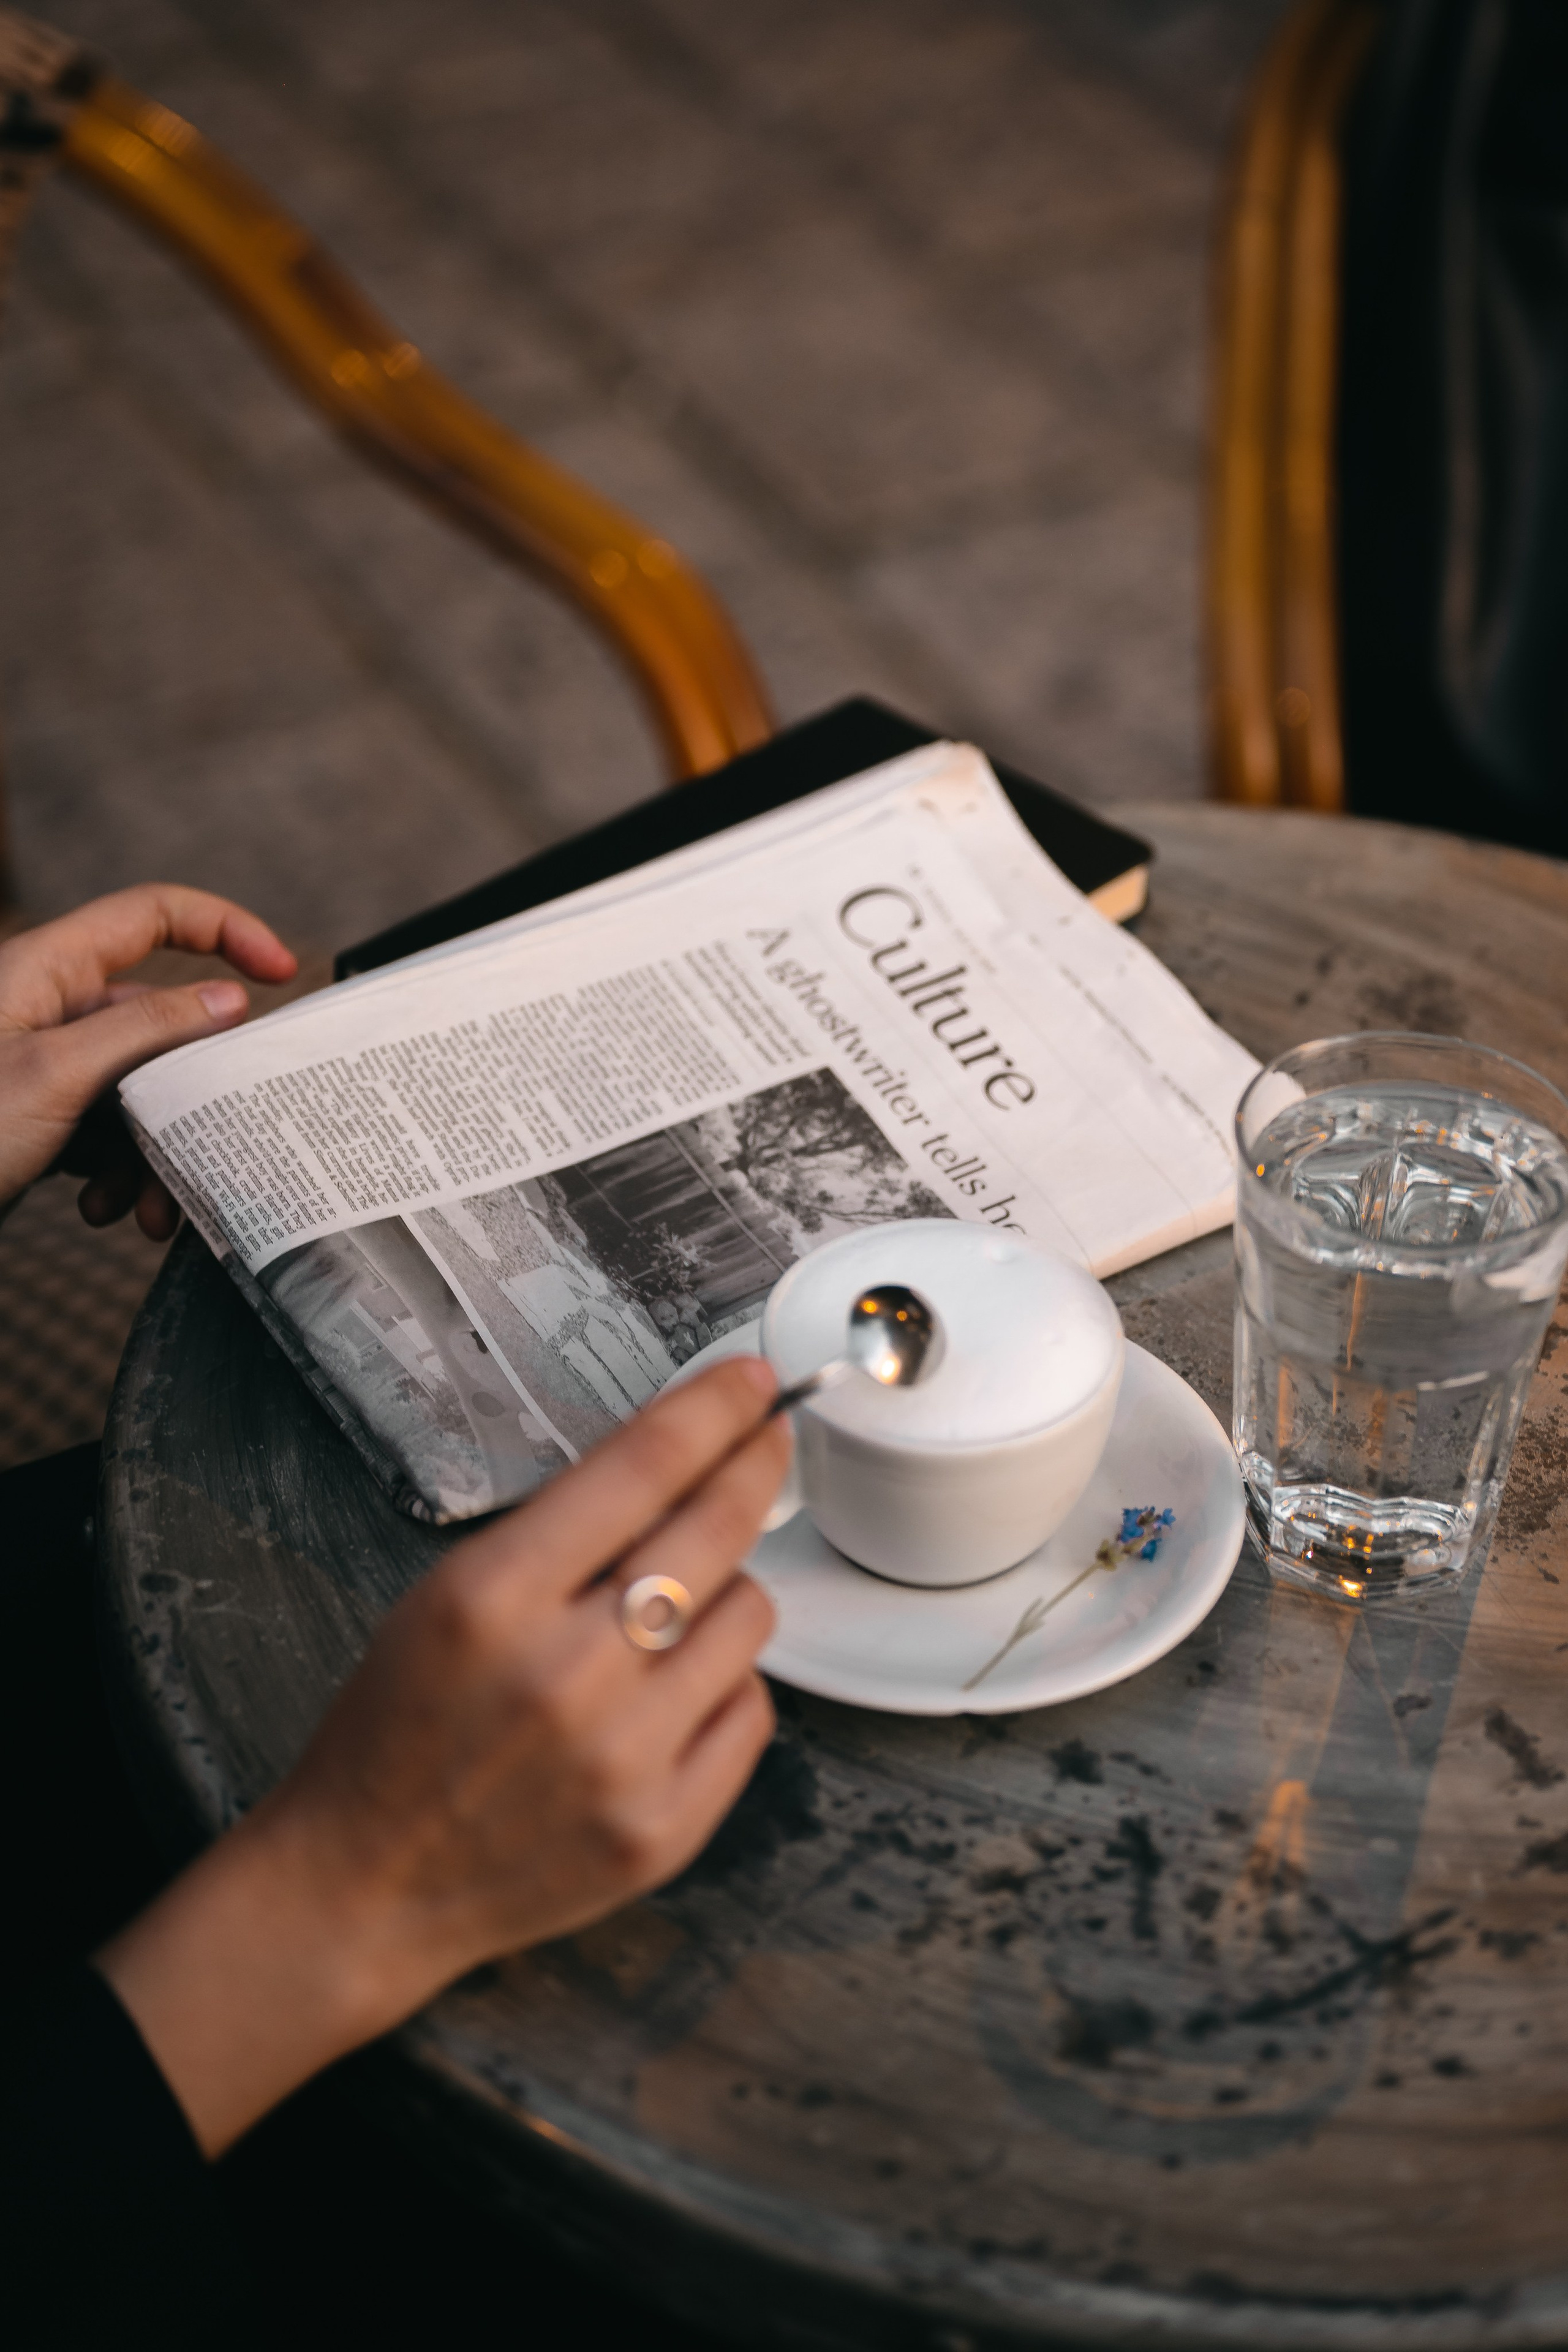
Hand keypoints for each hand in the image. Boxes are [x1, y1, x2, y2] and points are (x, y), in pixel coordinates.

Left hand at [0, 884, 296, 1233]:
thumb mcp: (55, 1074)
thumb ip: (146, 1028)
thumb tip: (226, 1000)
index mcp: (49, 968)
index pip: (156, 914)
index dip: (226, 929)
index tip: (281, 970)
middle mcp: (49, 1007)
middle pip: (158, 1022)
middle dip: (189, 1091)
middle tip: (214, 1143)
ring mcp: (42, 1062)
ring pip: (136, 1087)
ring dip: (153, 1149)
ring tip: (145, 1207)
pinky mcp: (36, 1114)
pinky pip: (102, 1128)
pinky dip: (114, 1170)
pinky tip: (99, 1207)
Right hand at [97, 1354, 787, 2156]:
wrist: (364, 1886)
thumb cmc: (395, 1732)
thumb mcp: (443, 1596)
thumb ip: (557, 1536)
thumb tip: (676, 1463)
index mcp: (495, 1598)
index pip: (641, 1467)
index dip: (713, 1409)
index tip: (752, 1381)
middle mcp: (567, 1674)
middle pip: (715, 1530)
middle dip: (753, 1467)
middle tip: (766, 1443)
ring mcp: (625, 1759)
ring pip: (749, 1616)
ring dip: (723, 1595)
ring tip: (667, 1617)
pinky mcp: (665, 1828)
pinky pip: (751, 1710)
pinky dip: (723, 1686)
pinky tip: (669, 1694)